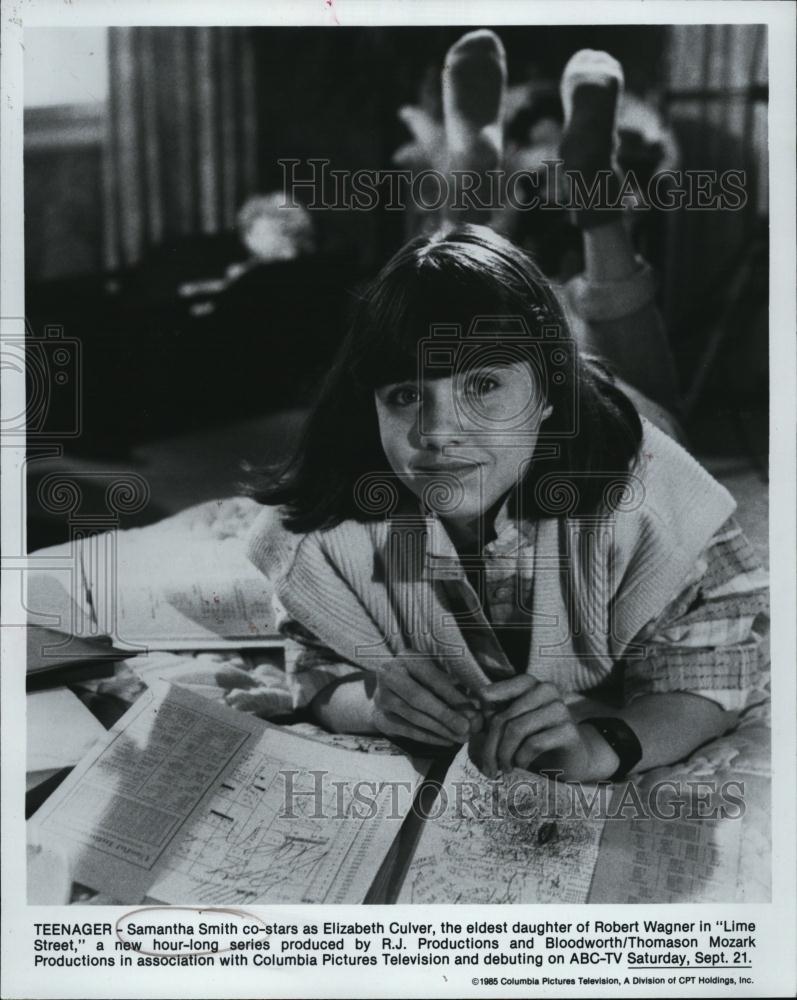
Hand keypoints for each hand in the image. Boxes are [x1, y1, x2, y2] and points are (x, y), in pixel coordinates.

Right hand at [370, 657, 483, 747]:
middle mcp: (388, 675)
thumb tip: (475, 705)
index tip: (472, 709)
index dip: (451, 694)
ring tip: (461, 737)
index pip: (430, 677)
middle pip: (418, 698)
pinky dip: (429, 737)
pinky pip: (408, 731)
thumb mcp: (433, 674)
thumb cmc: (419, 679)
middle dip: (444, 714)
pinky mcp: (380, 718)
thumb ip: (452, 685)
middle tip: (466, 728)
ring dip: (440, 729)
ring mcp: (381, 697)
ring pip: (413, 717)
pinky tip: (447, 741)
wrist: (386, 691)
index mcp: (406, 658)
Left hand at [472, 675, 618, 780]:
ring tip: (504, 768)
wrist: (570, 761)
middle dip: (491, 745)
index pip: (500, 690)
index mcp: (530, 685)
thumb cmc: (534, 741)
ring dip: (504, 754)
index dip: (485, 710)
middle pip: (504, 717)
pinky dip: (522, 758)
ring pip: (516, 729)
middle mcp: (546, 690)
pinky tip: (521, 765)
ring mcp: (560, 709)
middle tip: (488, 766)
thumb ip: (490, 719)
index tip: (476, 730)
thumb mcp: (509, 728)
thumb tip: (472, 723)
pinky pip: (534, 743)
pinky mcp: (569, 731)